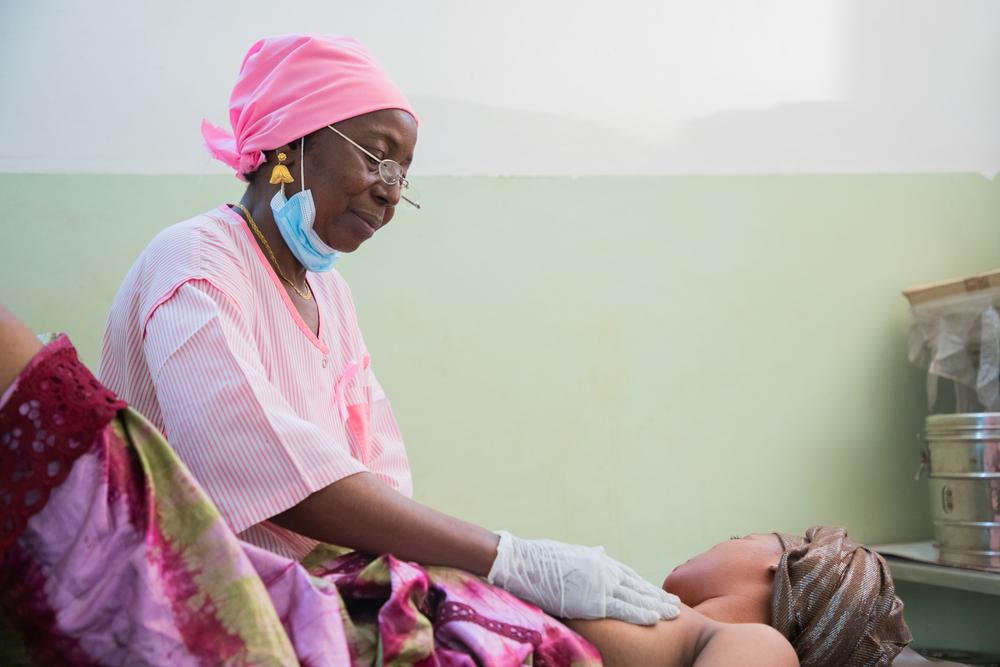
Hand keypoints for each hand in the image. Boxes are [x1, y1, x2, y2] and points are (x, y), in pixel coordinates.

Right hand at [487, 531, 679, 624]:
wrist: (523, 563)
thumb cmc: (539, 559)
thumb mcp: (569, 552)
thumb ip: (589, 555)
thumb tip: (601, 550)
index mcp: (598, 560)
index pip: (628, 576)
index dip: (644, 586)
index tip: (657, 593)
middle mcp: (604, 569)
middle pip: (637, 585)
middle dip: (656, 596)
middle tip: (675, 604)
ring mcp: (599, 583)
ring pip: (635, 596)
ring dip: (656, 604)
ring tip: (672, 612)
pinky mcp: (592, 598)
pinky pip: (622, 608)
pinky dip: (640, 612)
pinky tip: (654, 618)